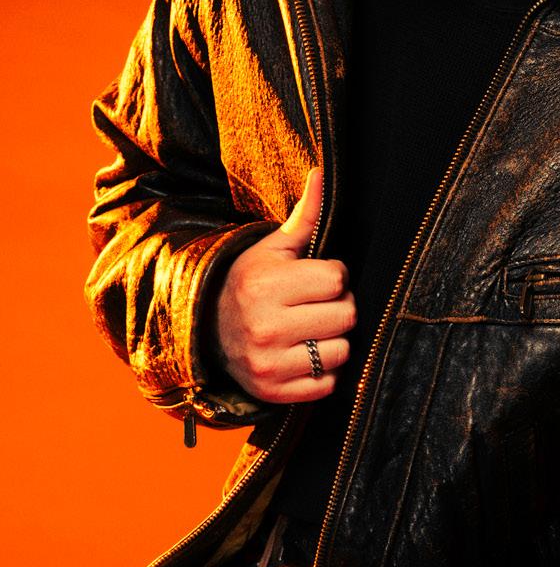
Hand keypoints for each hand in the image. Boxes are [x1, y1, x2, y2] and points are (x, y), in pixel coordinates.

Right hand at [215, 166, 355, 401]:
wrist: (207, 329)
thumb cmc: (250, 282)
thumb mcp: (272, 249)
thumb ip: (304, 216)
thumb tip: (321, 173)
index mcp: (265, 286)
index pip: (337, 279)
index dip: (332, 276)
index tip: (312, 279)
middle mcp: (265, 327)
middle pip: (346, 315)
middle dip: (337, 307)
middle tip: (314, 305)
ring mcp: (268, 364)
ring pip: (342, 351)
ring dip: (333, 341)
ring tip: (309, 330)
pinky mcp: (274, 393)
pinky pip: (328, 384)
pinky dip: (322, 372)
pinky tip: (303, 355)